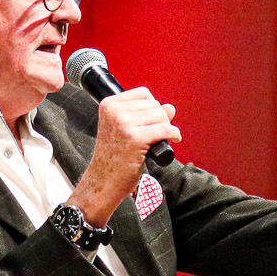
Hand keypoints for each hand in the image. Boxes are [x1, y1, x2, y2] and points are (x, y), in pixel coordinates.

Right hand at [68, 87, 178, 225]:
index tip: (149, 121)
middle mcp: (114, 112)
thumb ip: (146, 116)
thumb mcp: (124, 130)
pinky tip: (172, 140)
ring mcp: (124, 124)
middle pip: (154, 104)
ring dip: (166, 128)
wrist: (103, 181)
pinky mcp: (135, 138)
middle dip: (159, 119)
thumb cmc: (113, 159)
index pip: (143, 94)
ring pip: (161, 116)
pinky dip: (173, 135)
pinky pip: (165, 129)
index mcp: (109, 105)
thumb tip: (170, 107)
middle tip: (153, 135)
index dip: (151, 107)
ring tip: (157, 141)